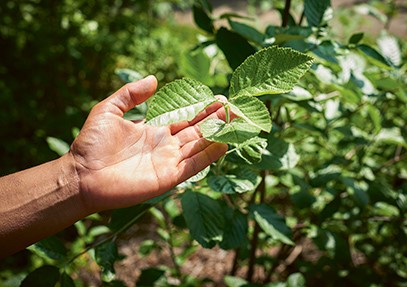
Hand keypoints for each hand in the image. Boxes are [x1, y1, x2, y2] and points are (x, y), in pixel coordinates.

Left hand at [70, 75, 227, 211]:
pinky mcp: (168, 177)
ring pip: (200, 146)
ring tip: (235, 121)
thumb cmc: (92, 144)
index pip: (185, 118)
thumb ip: (130, 94)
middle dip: (215, 120)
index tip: (218, 98)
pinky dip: (209, 155)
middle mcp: (166, 145)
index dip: (201, 109)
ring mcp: (169, 161)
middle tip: (234, 108)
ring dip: (217, 134)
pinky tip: (224, 143)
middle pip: (197, 131)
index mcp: (155, 130)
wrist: (82, 175)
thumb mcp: (108, 110)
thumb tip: (154, 79)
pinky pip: (194, 165)